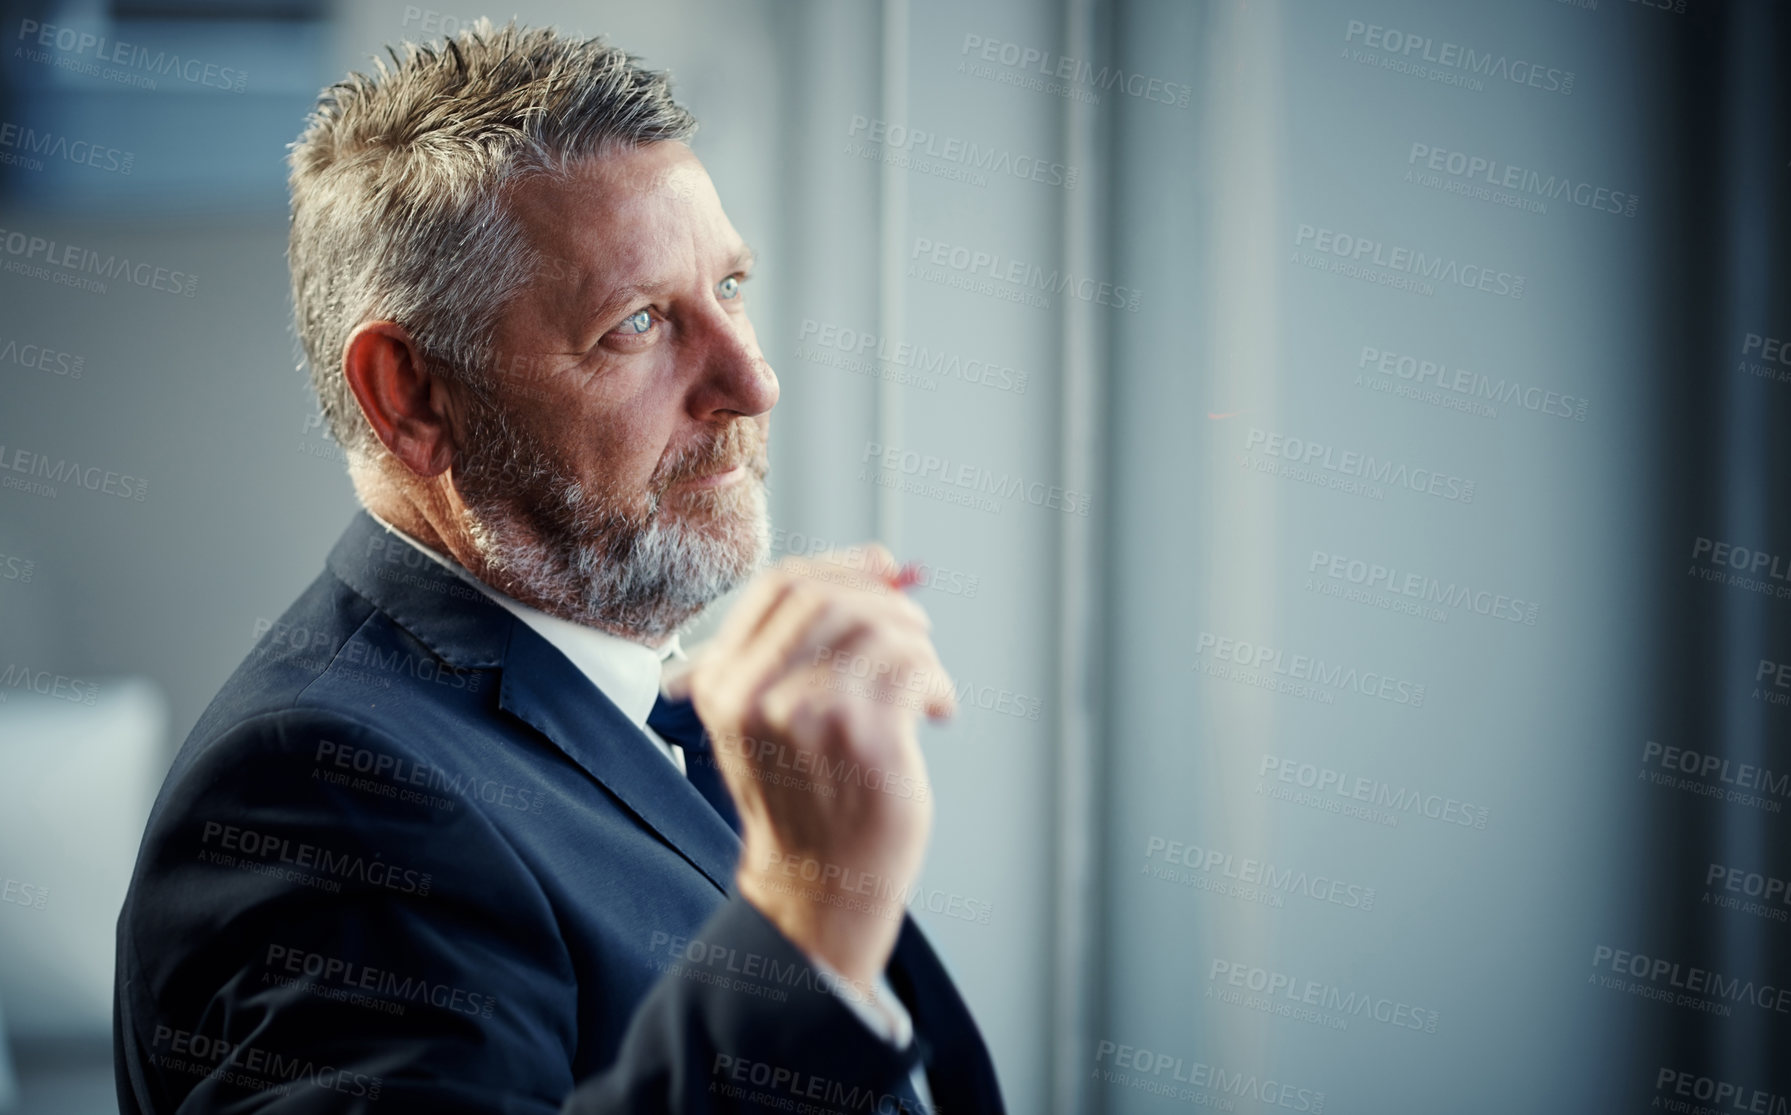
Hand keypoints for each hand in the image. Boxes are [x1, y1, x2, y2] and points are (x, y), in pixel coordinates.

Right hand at [665, 545, 954, 986]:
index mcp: (724, 683)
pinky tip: (935, 711)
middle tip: (914, 629)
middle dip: (886, 603)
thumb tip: (876, 567)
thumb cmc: (802, 800)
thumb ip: (796, 647)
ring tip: (923, 683)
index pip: (781, 586)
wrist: (815, 886)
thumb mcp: (763, 719)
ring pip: (880, 629)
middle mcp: (757, 694)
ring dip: (917, 648)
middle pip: (832, 598)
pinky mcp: (866, 736)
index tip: (882, 567)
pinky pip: (916, 668)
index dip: (841, 565)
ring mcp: (810, 713)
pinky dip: (937, 683)